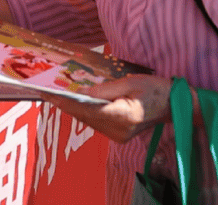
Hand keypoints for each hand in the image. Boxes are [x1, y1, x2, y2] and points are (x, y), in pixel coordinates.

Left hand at [38, 74, 171, 143]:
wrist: (173, 105)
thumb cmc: (155, 89)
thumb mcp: (131, 81)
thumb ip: (105, 89)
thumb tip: (82, 92)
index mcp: (124, 115)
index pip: (88, 109)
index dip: (66, 101)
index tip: (48, 93)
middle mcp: (119, 130)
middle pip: (84, 116)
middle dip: (64, 104)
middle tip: (44, 91)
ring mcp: (118, 136)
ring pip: (88, 121)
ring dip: (71, 108)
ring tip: (53, 94)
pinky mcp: (118, 136)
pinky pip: (95, 123)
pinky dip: (83, 112)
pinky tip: (72, 102)